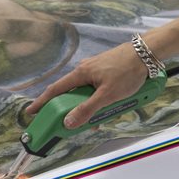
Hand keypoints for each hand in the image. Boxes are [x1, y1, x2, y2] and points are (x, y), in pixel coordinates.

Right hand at [26, 42, 147, 128]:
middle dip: (72, 110)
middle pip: (71, 94)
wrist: (146, 54)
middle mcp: (84, 70)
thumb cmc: (127, 71)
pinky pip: (96, 90)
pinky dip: (99, 100)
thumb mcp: (107, 95)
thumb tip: (68, 122)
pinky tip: (111, 107)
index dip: (43, 102)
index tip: (32, 112)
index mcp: (80, 74)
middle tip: (73, 124)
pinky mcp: (105, 72)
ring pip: (86, 93)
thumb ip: (87, 109)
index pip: (56, 90)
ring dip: (90, 107)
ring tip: (101, 118)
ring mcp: (95, 70)